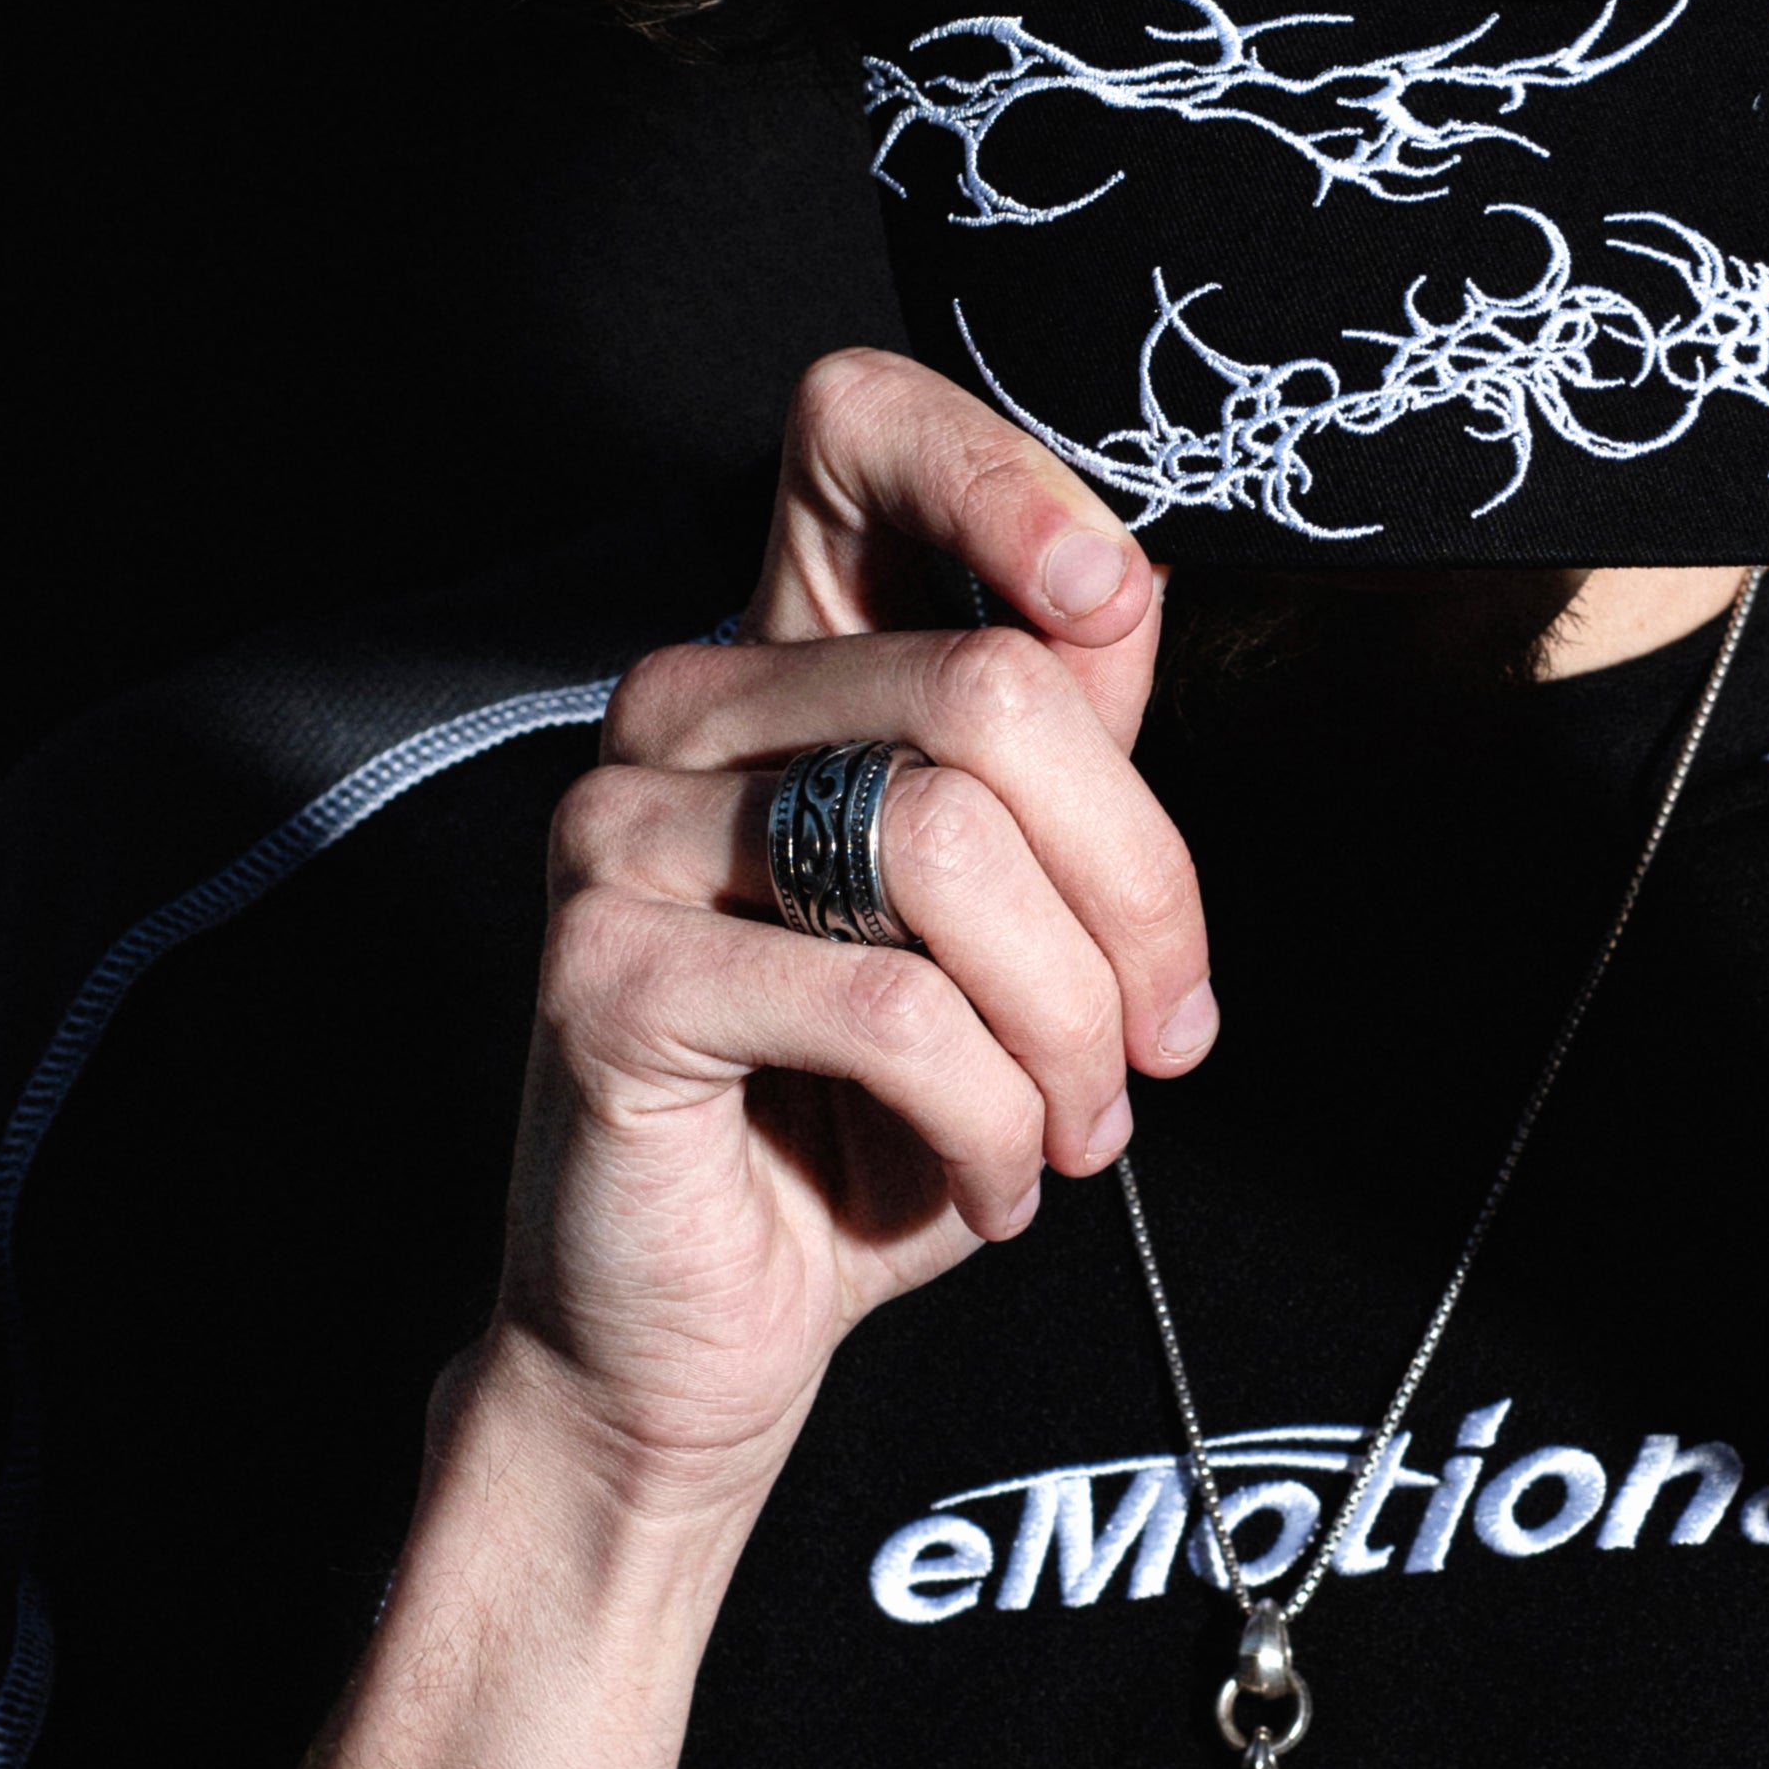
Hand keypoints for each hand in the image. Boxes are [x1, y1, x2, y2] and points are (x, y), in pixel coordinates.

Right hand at [477, 353, 1212, 1528]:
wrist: (697, 1336)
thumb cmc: (857, 1121)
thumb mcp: (1006, 922)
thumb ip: (1056, 750)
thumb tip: (1118, 594)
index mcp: (779, 663)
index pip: (849, 432)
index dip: (997, 475)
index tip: (1101, 598)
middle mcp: (683, 714)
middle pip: (993, 690)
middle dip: (1137, 888)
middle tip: (1161, 1039)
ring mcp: (623, 835)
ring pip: (950, 843)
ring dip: (1069, 1026)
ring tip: (1070, 1127)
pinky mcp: (608, 976)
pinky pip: (885, 1002)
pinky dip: (987, 1113)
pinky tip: (984, 1180)